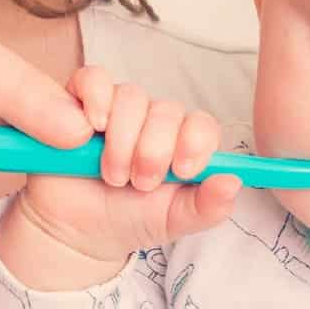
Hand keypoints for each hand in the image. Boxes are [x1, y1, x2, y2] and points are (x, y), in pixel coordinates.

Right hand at [0, 66, 239, 289]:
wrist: (76, 230)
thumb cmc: (128, 220)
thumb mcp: (171, 221)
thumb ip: (206, 207)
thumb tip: (234, 182)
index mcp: (181, 144)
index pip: (201, 124)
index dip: (195, 142)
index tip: (182, 171)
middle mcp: (152, 120)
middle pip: (166, 110)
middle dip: (153, 151)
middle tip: (140, 183)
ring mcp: (117, 108)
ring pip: (131, 97)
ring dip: (122, 141)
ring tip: (112, 175)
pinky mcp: (82, 100)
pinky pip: (94, 78)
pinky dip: (96, 100)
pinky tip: (92, 129)